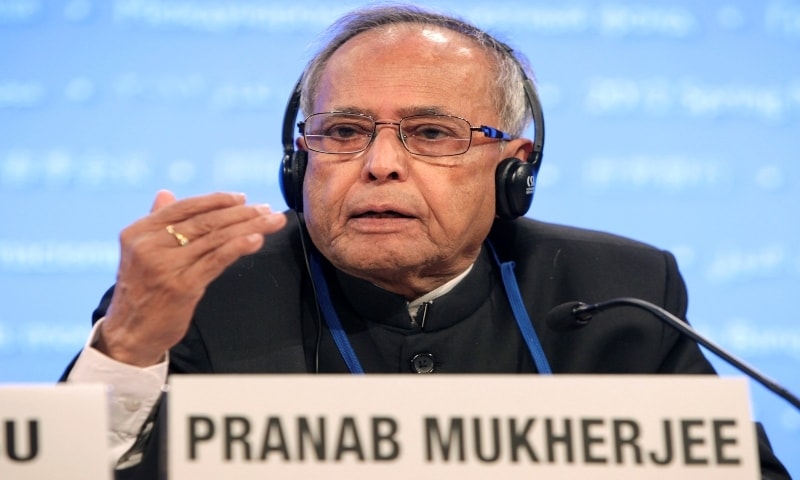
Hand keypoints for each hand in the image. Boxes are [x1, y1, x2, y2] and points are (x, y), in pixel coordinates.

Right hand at [95, 190, 286, 366]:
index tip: (243, 198)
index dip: (217, 200)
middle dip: (241, 213)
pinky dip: (239, 247)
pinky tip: (257, 239)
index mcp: (139, 231)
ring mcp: (166, 266)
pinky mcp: (182, 286)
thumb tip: (165, 193)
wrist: (129, 334)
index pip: (185, 207)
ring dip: (249, 227)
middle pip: (205, 221)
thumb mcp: (140, 253)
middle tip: (267, 209)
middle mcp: (150, 245)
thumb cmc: (141, 292)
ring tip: (272, 221)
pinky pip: (216, 260)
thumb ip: (155, 223)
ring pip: (215, 238)